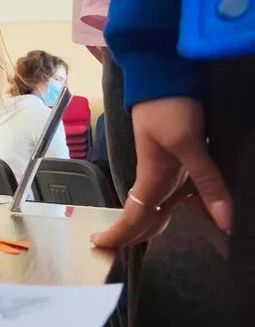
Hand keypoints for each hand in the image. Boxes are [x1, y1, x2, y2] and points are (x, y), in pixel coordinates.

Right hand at [91, 96, 232, 249]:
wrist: (162, 74)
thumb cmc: (169, 106)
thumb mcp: (190, 143)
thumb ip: (208, 182)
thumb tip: (226, 224)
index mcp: (152, 177)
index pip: (134, 216)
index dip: (120, 235)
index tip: (101, 248)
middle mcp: (156, 176)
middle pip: (144, 215)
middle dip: (135, 235)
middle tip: (125, 252)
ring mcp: (165, 166)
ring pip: (160, 205)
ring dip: (156, 224)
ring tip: (156, 239)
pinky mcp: (176, 157)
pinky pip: (176, 192)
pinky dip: (180, 208)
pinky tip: (195, 210)